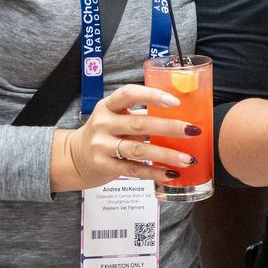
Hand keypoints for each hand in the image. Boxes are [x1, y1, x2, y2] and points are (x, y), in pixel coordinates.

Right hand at [52, 83, 192, 191]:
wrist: (74, 158)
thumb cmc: (105, 134)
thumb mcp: (116, 118)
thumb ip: (140, 116)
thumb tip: (180, 117)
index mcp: (108, 106)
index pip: (129, 93)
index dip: (152, 95)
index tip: (175, 102)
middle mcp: (103, 123)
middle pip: (140, 123)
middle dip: (169, 127)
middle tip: (192, 131)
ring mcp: (102, 146)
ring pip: (139, 149)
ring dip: (166, 154)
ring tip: (187, 159)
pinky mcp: (104, 166)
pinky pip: (133, 169)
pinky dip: (154, 172)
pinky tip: (171, 174)